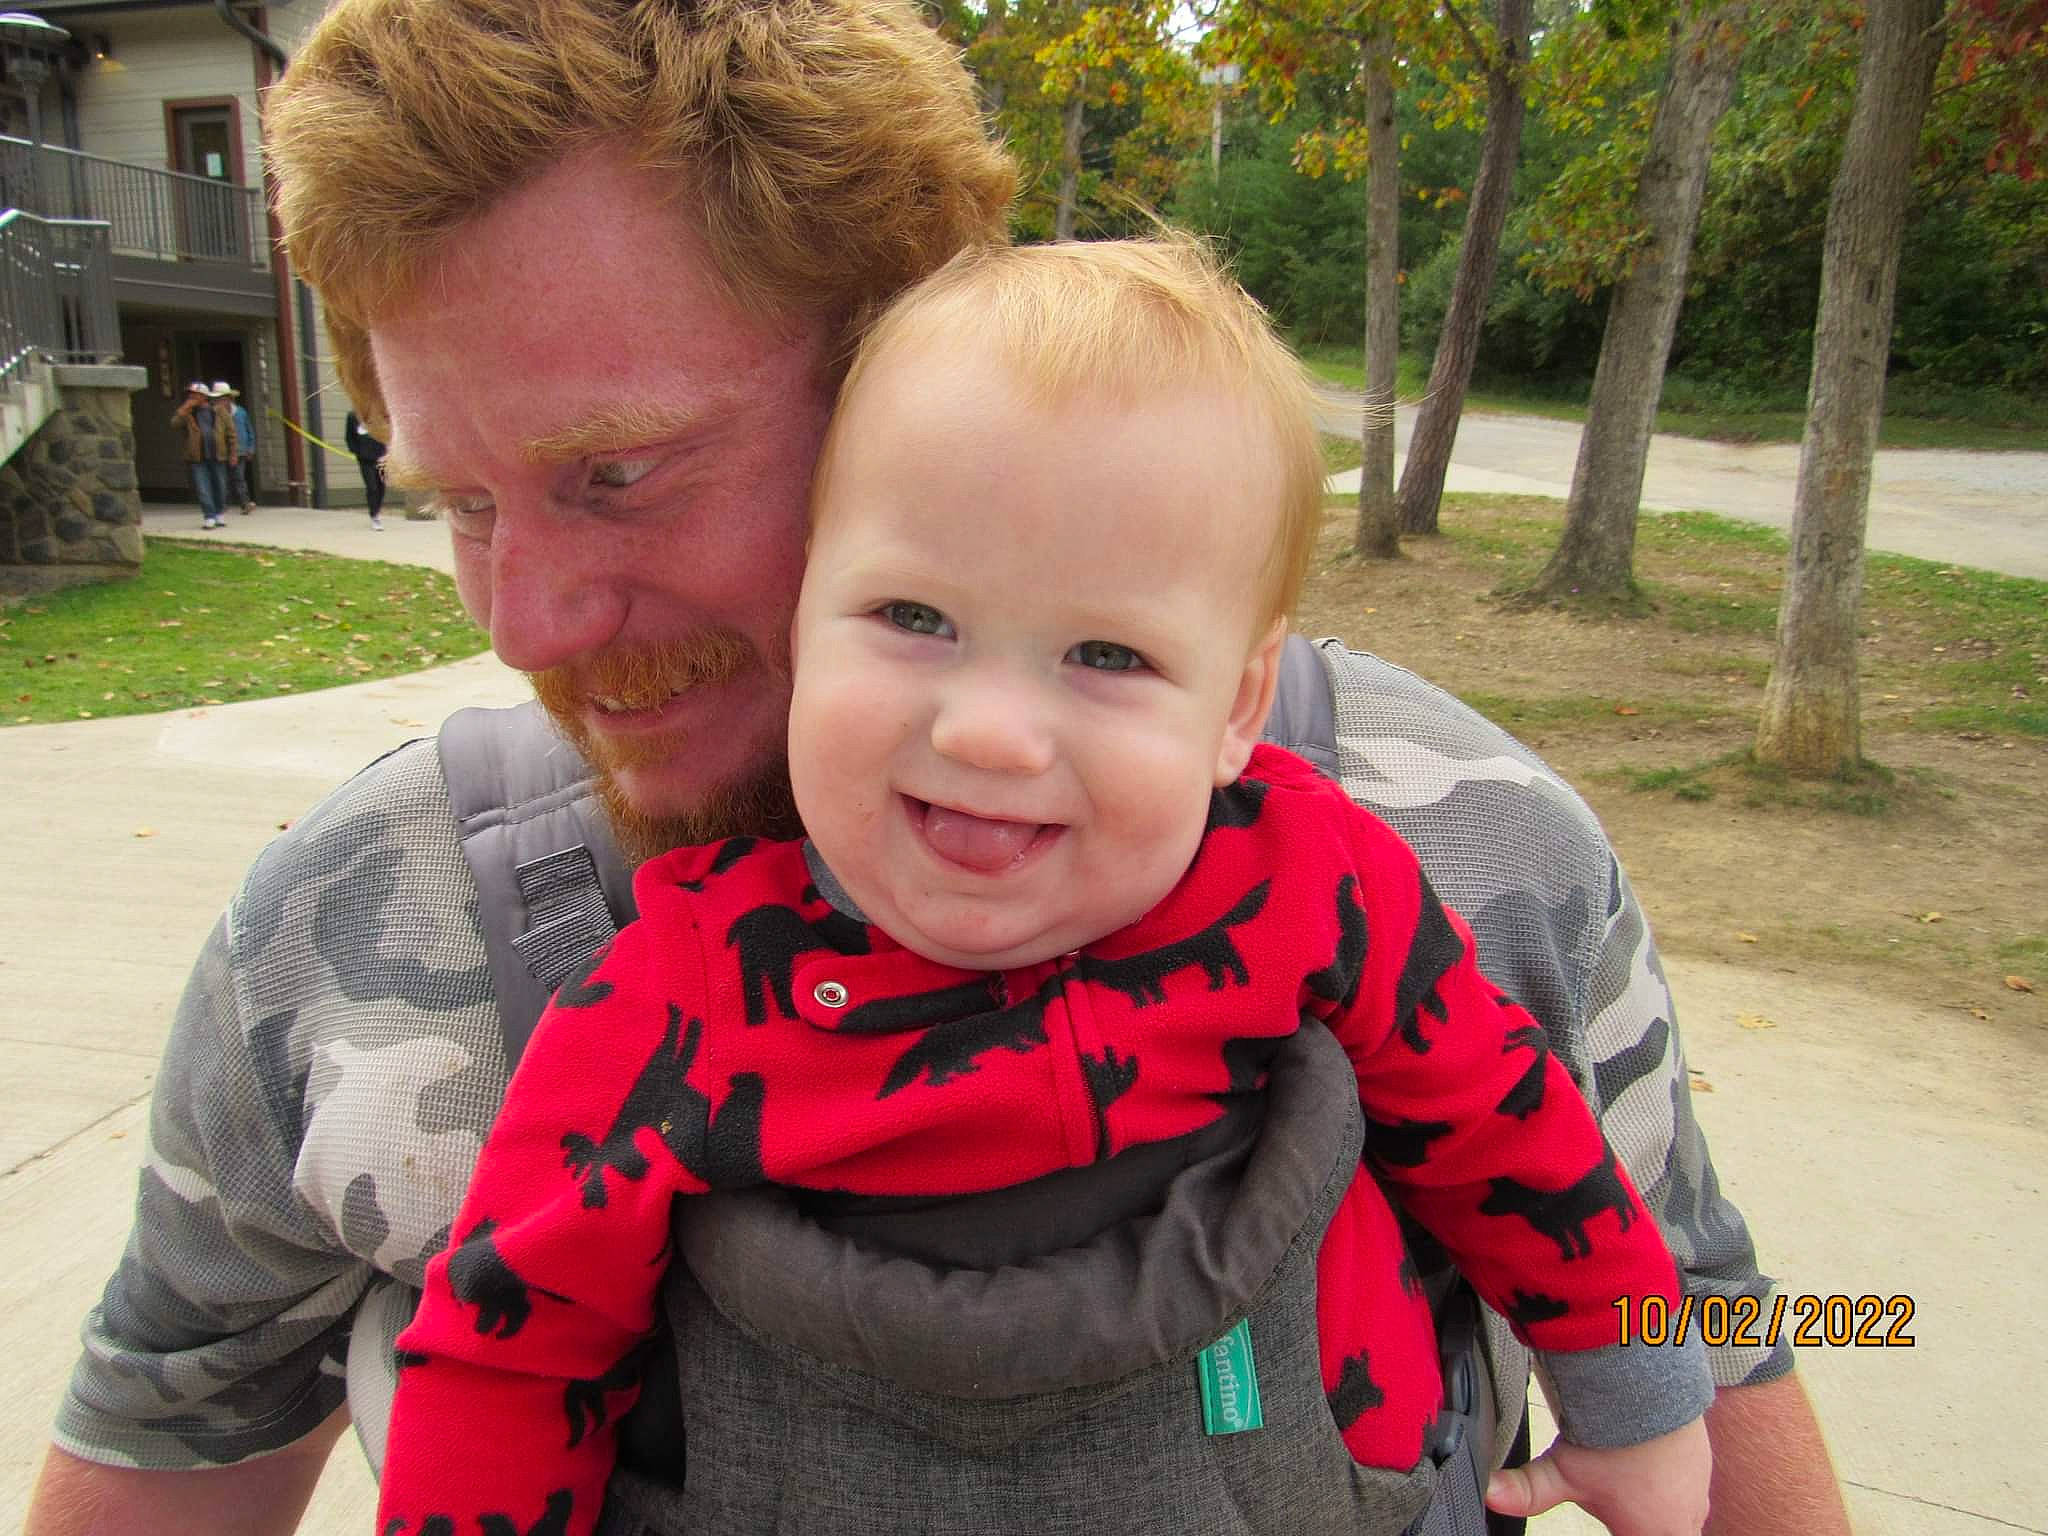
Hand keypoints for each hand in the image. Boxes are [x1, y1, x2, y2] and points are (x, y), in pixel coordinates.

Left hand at [1486, 1416, 1710, 1535]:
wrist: (1651, 1389)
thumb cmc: (1611, 1439)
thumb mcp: (1561, 1472)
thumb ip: (1526, 1491)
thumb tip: (1490, 1496)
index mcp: (1652, 1533)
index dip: (1623, 1532)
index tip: (1612, 1523)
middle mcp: (1684, 1518)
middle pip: (1664, 1531)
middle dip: (1641, 1522)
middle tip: (1619, 1509)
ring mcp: (1698, 1486)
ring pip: (1681, 1510)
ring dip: (1657, 1505)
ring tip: (1630, 1487)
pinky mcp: (1701, 1456)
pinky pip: (1689, 1479)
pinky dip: (1668, 1477)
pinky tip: (1647, 1460)